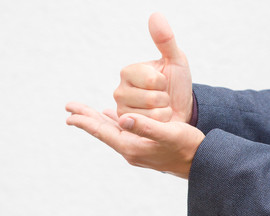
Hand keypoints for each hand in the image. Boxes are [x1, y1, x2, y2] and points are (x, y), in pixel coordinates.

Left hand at [66, 102, 204, 178]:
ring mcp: (138, 149)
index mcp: (133, 147)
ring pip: (114, 131)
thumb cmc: (187, 147)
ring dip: (100, 120)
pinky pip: (125, 132)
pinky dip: (117, 123)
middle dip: (87, 118)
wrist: (200, 161)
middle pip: (104, 131)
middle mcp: (131, 149)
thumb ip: (146, 127)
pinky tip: (116, 117)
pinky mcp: (145, 146)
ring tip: (87, 113)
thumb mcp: (168, 134)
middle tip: (70, 108)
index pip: (103, 132)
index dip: (86, 122)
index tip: (69, 114)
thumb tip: (123, 118)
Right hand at [113, 13, 192, 122]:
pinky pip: (150, 127)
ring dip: (163, 111)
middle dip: (165, 98)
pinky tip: (155, 119)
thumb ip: (165, 40)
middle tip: (162, 97)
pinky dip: (160, 123)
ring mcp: (122, 109)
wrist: (180, 108)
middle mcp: (120, 89)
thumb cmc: (177, 84)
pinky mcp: (127, 126)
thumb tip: (155, 15)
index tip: (163, 82)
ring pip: (151, 114)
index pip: (153, 80)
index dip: (165, 82)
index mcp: (129, 71)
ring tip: (159, 108)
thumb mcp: (176, 60)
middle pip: (152, 98)